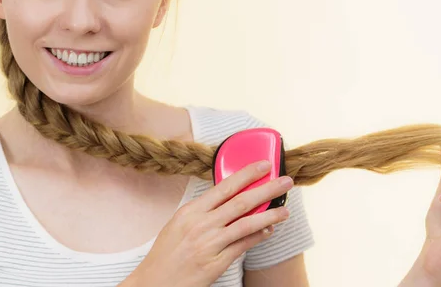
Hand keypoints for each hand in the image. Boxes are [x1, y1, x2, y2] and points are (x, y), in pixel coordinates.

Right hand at [126, 161, 292, 286]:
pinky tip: (269, 231)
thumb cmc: (166, 253)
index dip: (247, 174)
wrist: (154, 283)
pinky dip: (258, 237)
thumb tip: (229, 198)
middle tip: (285, 181)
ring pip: (246, 224)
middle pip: (241, 202)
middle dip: (266, 189)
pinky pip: (243, 246)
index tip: (264, 165)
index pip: (224, 187)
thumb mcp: (178, 224)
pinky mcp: (216, 263)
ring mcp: (209, 244)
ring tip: (285, 209)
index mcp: (190, 211)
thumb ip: (202, 211)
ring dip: (269, 215)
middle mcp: (201, 225)